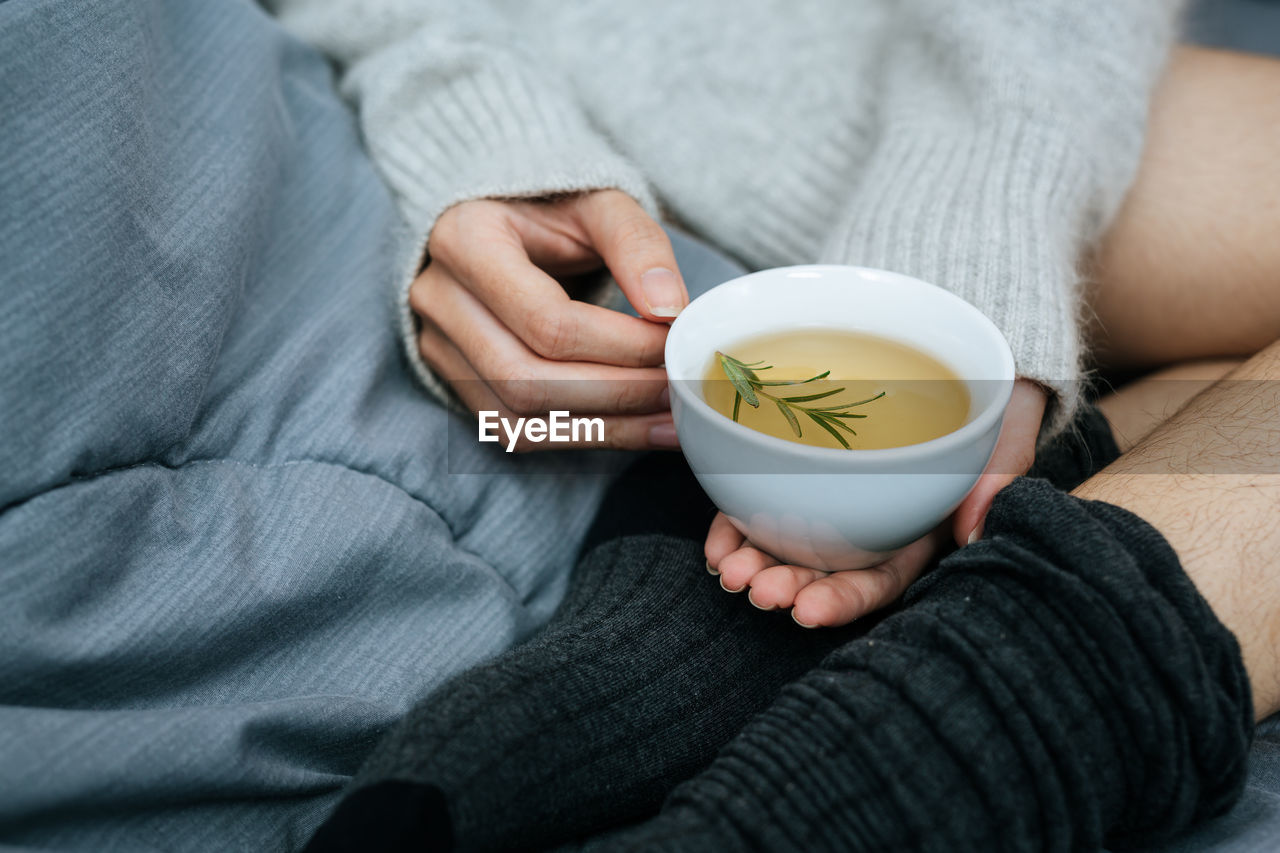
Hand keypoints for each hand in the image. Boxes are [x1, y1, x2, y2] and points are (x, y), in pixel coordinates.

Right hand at [412, 190, 687, 450]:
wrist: (502, 216)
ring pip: (516, 419)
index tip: (671, 343)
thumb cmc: (552, 204)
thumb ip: (637, 244)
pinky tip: (634, 429)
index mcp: (466, 240)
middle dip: (614, 394)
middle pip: (526, 378)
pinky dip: (578, 438)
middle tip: (677, 389)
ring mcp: (438, 345)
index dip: (620, 345)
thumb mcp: (598, 201)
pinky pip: (513, 432)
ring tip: (668, 420)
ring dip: (602, 429)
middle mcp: (438, 298)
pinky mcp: (454, 379)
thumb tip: (669, 309)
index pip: (546, 320)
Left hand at [705, 379, 1047, 625]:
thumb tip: (972, 533)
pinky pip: (761, 502)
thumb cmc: (991, 401)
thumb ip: (998, 478)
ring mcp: (831, 498)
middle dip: (788, 585)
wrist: (962, 354)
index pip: (879, 581)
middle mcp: (870, 526)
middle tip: (757, 588)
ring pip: (786, 542)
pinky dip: (736, 526)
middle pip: (824, 569)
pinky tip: (717, 543)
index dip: (843, 600)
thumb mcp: (1008, 433)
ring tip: (729, 570)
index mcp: (917, 533)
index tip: (808, 612)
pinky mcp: (796, 467)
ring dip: (754, 561)